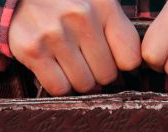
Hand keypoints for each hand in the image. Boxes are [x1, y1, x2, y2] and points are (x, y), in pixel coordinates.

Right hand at [9, 0, 142, 95]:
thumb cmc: (65, 4)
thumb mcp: (97, 2)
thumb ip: (118, 27)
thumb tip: (134, 69)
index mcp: (104, 4)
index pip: (130, 58)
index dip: (122, 65)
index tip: (111, 59)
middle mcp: (81, 17)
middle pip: (106, 75)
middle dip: (98, 73)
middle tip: (85, 60)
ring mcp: (55, 34)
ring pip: (84, 84)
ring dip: (78, 80)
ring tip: (69, 62)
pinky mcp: (33, 49)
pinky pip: (59, 88)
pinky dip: (59, 85)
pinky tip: (55, 68)